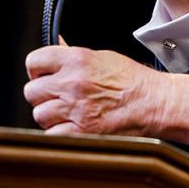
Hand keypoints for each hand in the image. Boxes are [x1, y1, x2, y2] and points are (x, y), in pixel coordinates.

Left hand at [24, 42, 188, 143]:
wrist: (156, 103)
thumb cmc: (135, 82)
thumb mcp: (104, 58)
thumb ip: (74, 57)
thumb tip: (55, 52)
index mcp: (78, 60)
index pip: (34, 61)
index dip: (37, 71)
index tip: (43, 77)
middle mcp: (73, 83)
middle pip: (32, 91)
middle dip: (43, 95)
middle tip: (57, 98)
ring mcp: (76, 109)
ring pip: (40, 115)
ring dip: (51, 116)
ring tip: (69, 114)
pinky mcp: (82, 132)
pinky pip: (52, 135)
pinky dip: (59, 134)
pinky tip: (73, 127)